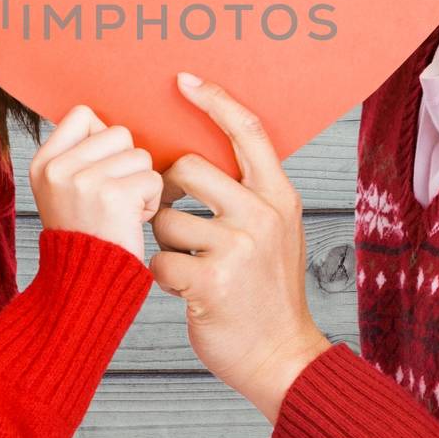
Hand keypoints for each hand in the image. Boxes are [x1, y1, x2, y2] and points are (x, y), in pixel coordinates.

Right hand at [30, 105, 163, 261]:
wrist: (84, 284)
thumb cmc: (84, 234)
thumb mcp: (61, 190)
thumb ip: (78, 155)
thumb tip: (112, 126)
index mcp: (44, 163)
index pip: (83, 115)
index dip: (102, 139)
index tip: (98, 170)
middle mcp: (59, 169)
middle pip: (119, 133)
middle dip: (126, 164)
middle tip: (111, 198)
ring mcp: (85, 181)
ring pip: (140, 156)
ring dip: (141, 184)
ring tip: (121, 211)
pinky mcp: (114, 196)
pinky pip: (153, 179)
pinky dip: (151, 202)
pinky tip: (131, 221)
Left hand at [151, 73, 330, 421]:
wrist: (281, 357)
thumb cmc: (267, 292)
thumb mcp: (275, 232)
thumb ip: (248, 193)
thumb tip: (199, 153)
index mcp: (278, 196)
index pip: (246, 131)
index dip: (214, 100)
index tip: (183, 79)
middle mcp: (262, 214)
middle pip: (185, 168)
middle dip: (166, 192)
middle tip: (174, 218)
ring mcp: (237, 247)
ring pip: (164, 217)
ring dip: (162, 240)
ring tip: (186, 263)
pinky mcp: (211, 281)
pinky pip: (158, 259)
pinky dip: (160, 276)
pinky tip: (183, 289)